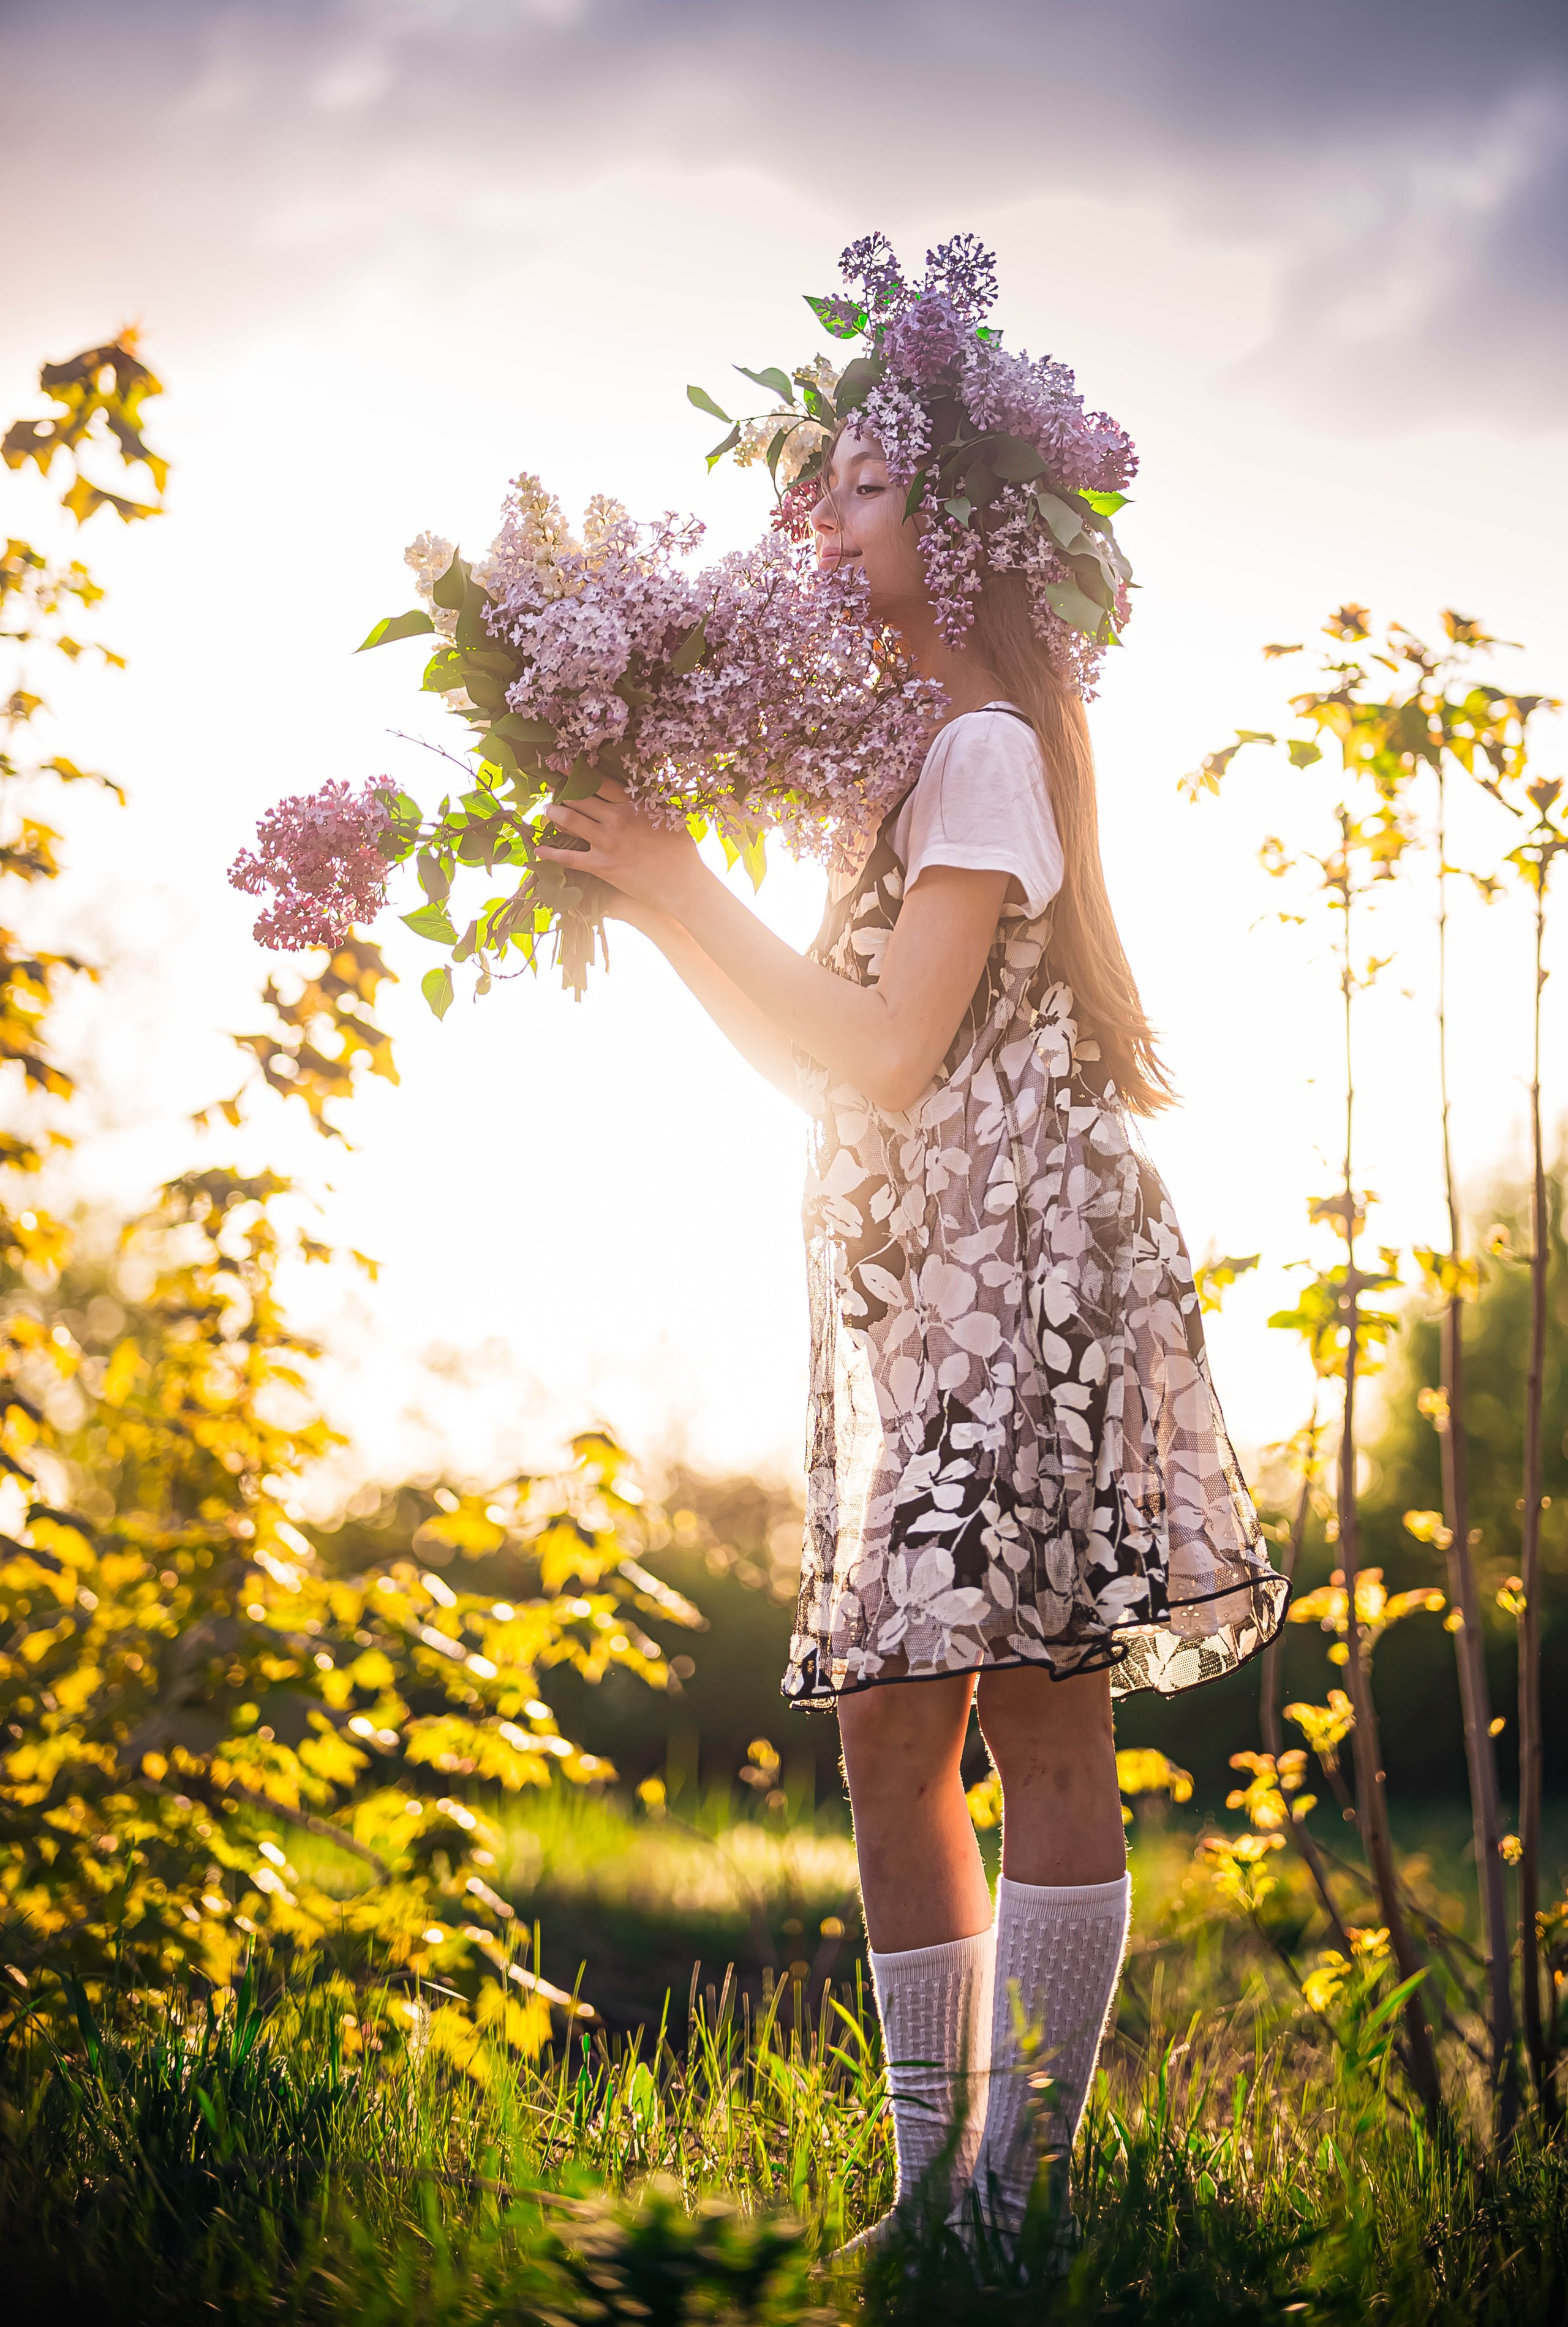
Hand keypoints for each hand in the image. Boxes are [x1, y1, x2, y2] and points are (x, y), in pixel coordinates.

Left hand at [537, 780, 706, 922]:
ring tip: (547, 811)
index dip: (578, 772)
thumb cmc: (682, 851)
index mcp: (633, 803)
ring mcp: (606, 841)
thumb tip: (643, 792)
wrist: (683, 883)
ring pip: (570, 820)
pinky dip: (552, 853)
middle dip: (563, 793)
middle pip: (580, 798)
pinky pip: (569, 857)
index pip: (600, 781)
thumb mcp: (668, 816)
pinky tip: (539, 850)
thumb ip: (650, 803)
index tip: (564, 766)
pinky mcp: (601, 865)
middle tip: (553, 792)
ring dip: (554, 814)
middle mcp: (616, 818)